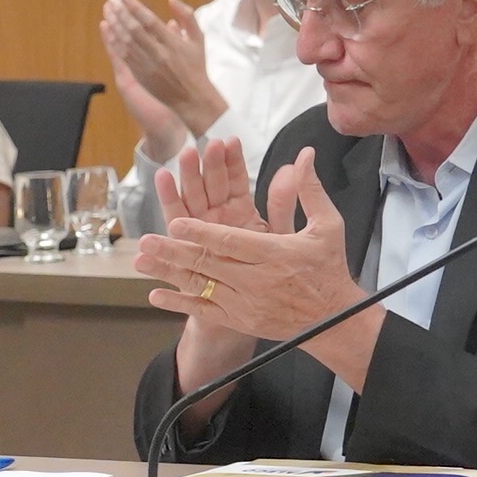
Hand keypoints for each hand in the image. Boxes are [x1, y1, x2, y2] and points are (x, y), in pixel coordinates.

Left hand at [101, 0, 221, 136]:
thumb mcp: (198, 39)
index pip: (149, 21)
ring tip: (107, 10)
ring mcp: (148, 66)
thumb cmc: (196, 66)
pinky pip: (124, 56)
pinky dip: (114, 42)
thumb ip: (187, 16)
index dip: (134, 7)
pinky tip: (108, 30)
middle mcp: (159, 54)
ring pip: (126, 42)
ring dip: (114, 24)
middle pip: (134, 30)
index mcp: (173, 44)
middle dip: (120, 12)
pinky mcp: (140, 75)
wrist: (191, 98)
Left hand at [139, 151, 364, 364]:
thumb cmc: (329, 267)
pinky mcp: (242, 321)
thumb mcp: (328, 225)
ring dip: (169, 274)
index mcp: (275, 254)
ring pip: (201, 286)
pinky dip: (180, 304)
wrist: (335, 320)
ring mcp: (247, 304)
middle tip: (146, 240)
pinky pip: (205, 312)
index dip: (202, 233)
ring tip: (142, 262)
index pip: (232, 242)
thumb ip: (309, 191)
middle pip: (209, 263)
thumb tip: (304, 155)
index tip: (177, 222)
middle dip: (175, 251)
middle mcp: (257, 280)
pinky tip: (156, 296)